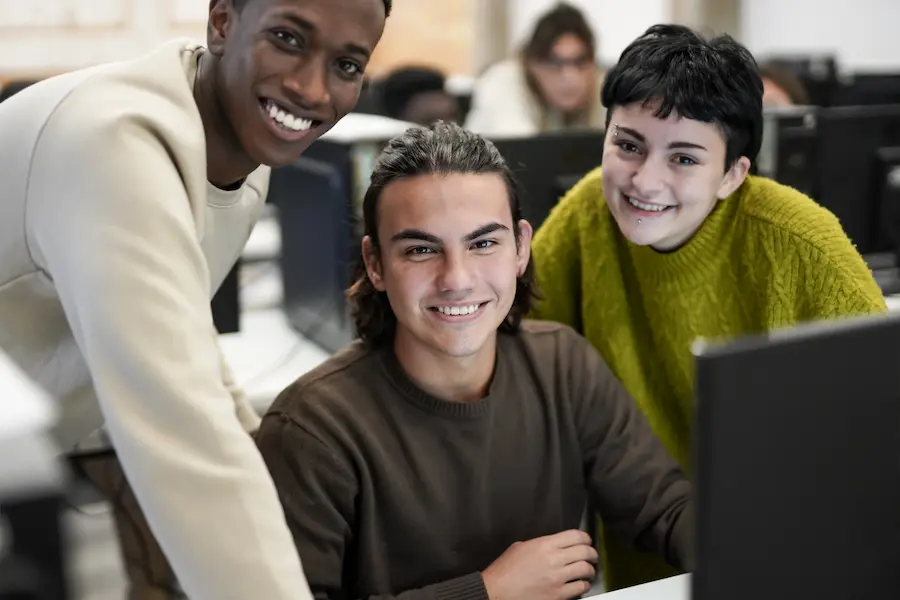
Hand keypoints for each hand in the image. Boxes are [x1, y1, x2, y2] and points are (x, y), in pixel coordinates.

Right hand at [482, 529, 597, 599]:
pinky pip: (580, 588)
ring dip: (590, 570)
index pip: (575, 535)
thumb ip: (540, 544)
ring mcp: (557, 578)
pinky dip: (583, 585)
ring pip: (585, 569)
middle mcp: (554, 559)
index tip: (587, 541)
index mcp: (544, 544)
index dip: (585, 538)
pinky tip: (580, 584)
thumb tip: (554, 546)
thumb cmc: (505, 570)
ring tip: (588, 571)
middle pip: (584, 551)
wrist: (497, 591)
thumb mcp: (520, 547)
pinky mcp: (558, 595)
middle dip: (592, 553)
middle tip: (592, 556)